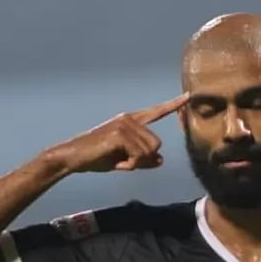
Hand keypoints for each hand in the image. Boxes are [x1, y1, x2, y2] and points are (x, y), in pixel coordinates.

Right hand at [49, 94, 188, 173]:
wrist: (72, 158)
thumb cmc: (96, 158)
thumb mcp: (124, 160)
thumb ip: (143, 159)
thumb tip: (161, 160)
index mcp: (131, 121)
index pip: (155, 112)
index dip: (173, 105)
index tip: (187, 96)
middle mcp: (129, 119)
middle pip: (157, 144)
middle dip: (144, 159)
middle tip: (124, 162)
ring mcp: (124, 124)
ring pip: (150, 151)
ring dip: (136, 163)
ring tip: (117, 161)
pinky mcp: (120, 133)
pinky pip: (139, 155)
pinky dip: (130, 165)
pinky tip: (117, 164)